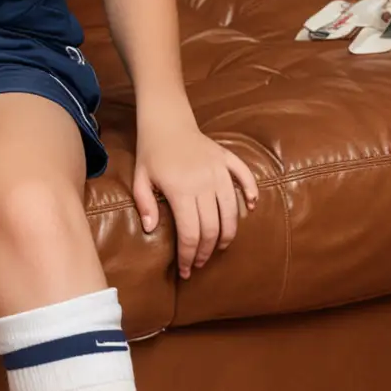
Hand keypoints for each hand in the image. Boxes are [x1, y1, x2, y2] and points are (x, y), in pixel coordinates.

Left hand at [132, 122, 257, 278]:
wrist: (166, 121)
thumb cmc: (151, 153)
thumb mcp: (140, 179)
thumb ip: (145, 204)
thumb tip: (150, 229)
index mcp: (180, 190)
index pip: (191, 233)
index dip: (190, 256)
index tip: (187, 270)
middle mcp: (203, 182)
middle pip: (212, 228)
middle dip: (206, 251)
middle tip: (199, 262)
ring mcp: (218, 170)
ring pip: (231, 211)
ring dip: (227, 233)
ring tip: (218, 246)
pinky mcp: (227, 160)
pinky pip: (246, 178)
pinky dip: (250, 194)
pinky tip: (250, 208)